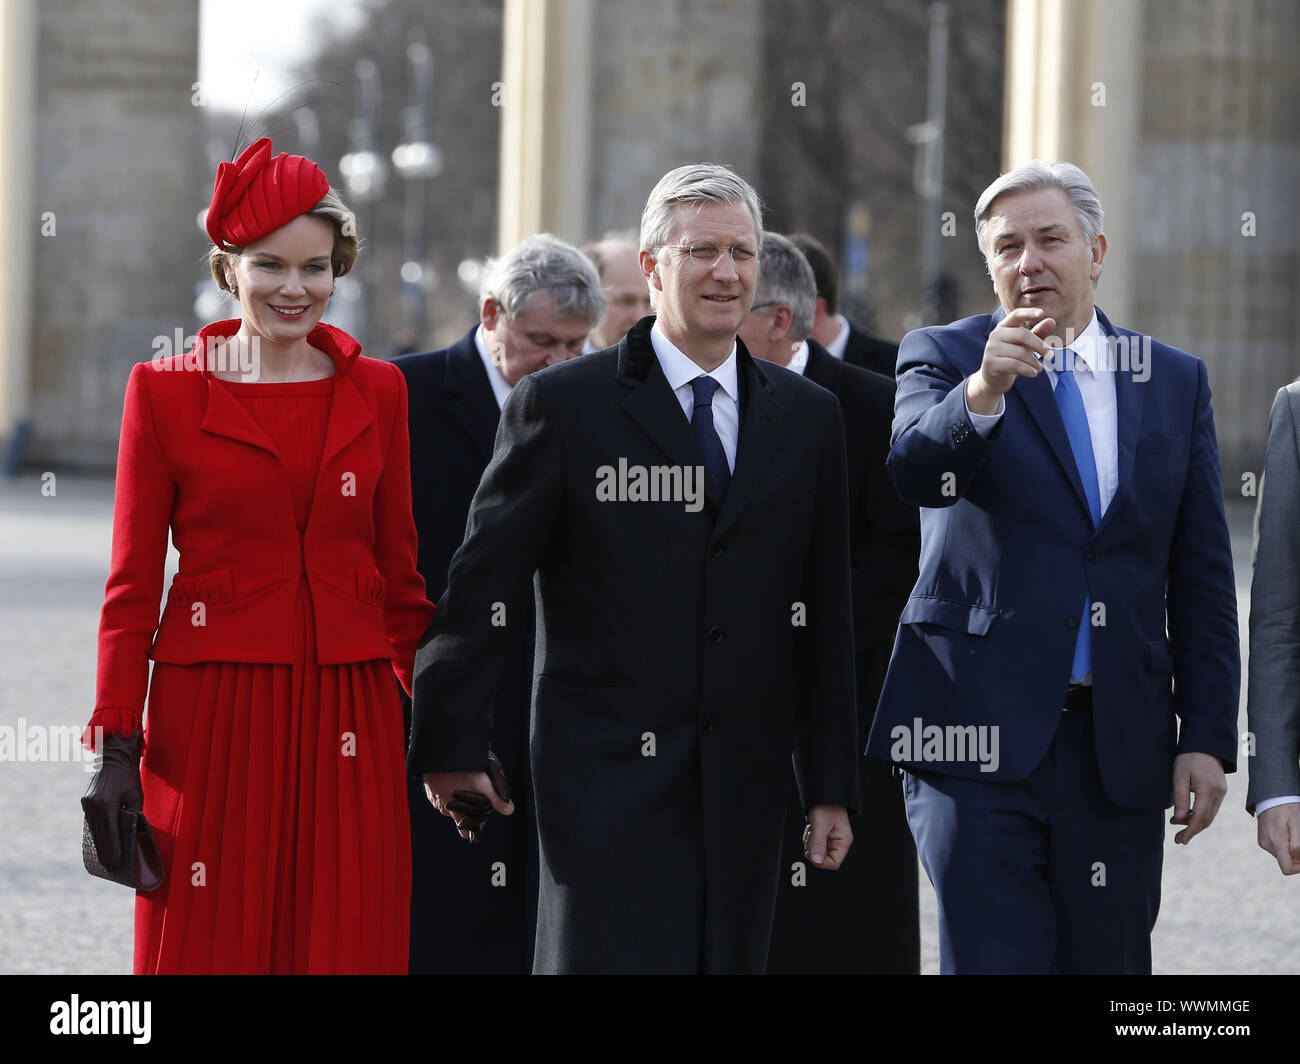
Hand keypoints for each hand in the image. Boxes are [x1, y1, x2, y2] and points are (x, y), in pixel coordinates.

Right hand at [81, 731, 143, 870]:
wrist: (113, 757)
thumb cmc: (129, 776)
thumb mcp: (136, 796)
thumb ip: (134, 815)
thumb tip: (134, 835)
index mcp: (106, 804)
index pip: (111, 833)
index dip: (114, 849)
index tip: (117, 863)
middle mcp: (93, 806)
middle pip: (100, 835)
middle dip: (107, 852)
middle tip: (112, 868)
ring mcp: (87, 804)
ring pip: (94, 830)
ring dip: (100, 846)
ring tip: (107, 861)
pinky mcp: (85, 803)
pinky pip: (91, 823)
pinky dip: (96, 834)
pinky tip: (101, 844)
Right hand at [423, 749, 513, 842]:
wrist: (440, 753)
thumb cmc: (460, 769)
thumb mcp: (482, 783)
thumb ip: (496, 798)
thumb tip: (509, 810)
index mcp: (455, 812)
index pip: (464, 830)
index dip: (472, 829)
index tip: (477, 828)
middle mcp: (443, 807)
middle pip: (458, 815)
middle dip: (467, 809)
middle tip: (475, 796)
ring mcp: (434, 796)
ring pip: (449, 802)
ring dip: (457, 796)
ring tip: (465, 783)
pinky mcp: (430, 785)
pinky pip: (441, 791)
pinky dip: (448, 787)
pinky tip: (455, 777)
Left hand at [803, 803, 851, 869]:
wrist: (822, 793)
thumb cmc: (825, 806)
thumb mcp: (820, 824)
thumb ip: (818, 842)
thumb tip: (816, 861)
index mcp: (843, 842)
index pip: (833, 863)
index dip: (821, 861)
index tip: (810, 851)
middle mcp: (838, 843)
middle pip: (823, 858)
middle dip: (813, 848)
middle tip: (812, 833)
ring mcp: (831, 840)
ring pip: (816, 851)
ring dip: (810, 842)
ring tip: (812, 827)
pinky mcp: (823, 836)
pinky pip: (813, 844)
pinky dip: (809, 837)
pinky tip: (811, 827)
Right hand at [965, 308, 1052, 414]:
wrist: (993, 379)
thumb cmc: (1011, 358)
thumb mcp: (1025, 345)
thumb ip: (1038, 333)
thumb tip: (1052, 321)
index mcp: (1004, 327)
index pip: (1016, 315)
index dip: (1028, 313)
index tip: (1042, 313)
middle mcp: (995, 335)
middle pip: (1022, 335)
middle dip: (1039, 345)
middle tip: (1050, 355)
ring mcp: (991, 349)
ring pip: (1020, 352)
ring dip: (1034, 361)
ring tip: (1039, 367)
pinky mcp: (991, 363)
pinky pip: (1014, 365)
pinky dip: (1028, 370)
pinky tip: (1033, 373)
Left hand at [1169, 752, 1226, 843]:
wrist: (1205, 744)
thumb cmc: (1189, 758)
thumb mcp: (1179, 776)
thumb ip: (1180, 798)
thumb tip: (1180, 819)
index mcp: (1209, 790)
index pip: (1201, 817)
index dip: (1191, 830)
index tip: (1181, 840)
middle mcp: (1219, 794)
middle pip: (1207, 819)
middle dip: (1192, 831)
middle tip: (1178, 839)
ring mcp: (1221, 793)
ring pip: (1209, 815)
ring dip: (1195, 823)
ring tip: (1178, 827)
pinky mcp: (1220, 791)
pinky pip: (1211, 808)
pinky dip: (1200, 815)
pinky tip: (1188, 816)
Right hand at [1257, 803, 1299, 874]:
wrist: (1272, 796)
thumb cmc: (1288, 808)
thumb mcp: (1298, 825)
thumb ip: (1298, 844)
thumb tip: (1298, 859)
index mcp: (1276, 842)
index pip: (1288, 869)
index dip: (1299, 867)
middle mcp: (1267, 845)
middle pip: (1286, 862)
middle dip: (1297, 857)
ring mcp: (1264, 842)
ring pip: (1282, 855)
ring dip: (1291, 850)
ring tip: (1294, 833)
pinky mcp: (1263, 839)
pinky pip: (1277, 848)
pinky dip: (1285, 845)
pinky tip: (1287, 832)